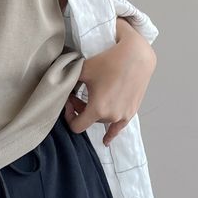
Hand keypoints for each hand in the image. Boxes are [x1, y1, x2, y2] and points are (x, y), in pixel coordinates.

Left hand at [64, 27, 155, 145]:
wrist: (136, 56)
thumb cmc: (110, 61)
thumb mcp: (83, 70)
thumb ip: (69, 81)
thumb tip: (61, 86)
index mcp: (98, 109)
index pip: (77, 126)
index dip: (69, 116)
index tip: (69, 102)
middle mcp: (111, 116)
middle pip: (89, 120)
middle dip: (81, 109)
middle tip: (77, 93)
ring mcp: (123, 115)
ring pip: (102, 120)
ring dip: (94, 112)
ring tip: (92, 97)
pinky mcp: (131, 111)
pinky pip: (118, 128)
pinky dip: (111, 134)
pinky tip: (106, 141)